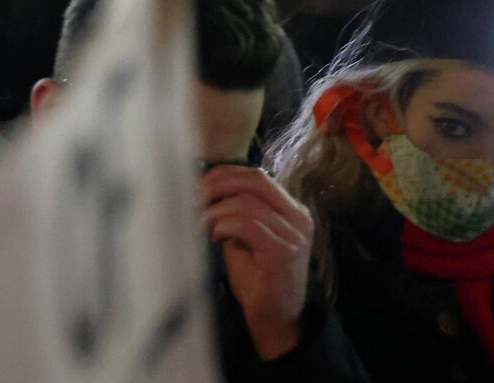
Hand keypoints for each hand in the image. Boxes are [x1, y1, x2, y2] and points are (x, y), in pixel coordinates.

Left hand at [201, 166, 313, 359]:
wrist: (275, 317)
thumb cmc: (256, 278)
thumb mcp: (244, 237)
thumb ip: (234, 212)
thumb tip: (203, 189)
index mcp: (291, 210)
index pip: (257, 175)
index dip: (223, 175)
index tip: (198, 187)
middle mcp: (298, 218)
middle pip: (255, 180)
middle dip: (217, 186)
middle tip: (195, 201)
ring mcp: (294, 235)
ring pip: (246, 203)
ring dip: (216, 213)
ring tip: (204, 228)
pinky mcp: (283, 252)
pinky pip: (247, 225)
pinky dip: (224, 227)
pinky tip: (217, 238)